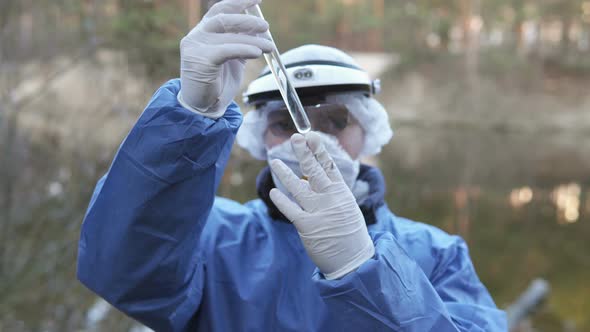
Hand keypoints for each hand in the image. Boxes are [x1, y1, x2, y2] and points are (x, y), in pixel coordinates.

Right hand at [178, 0, 272, 117]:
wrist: (203, 107)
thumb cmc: (217, 83)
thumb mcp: (233, 59)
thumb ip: (241, 43)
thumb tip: (261, 31)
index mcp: (203, 32)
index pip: (220, 10)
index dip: (239, 2)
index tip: (257, 0)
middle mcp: (197, 36)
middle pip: (224, 18)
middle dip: (247, 20)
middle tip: (266, 27)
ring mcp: (196, 47)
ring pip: (228, 36)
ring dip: (252, 39)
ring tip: (269, 46)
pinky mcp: (200, 60)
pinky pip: (226, 50)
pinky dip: (244, 49)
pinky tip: (257, 52)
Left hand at [269, 132, 374, 279]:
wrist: (353, 260)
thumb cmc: (349, 233)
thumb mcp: (346, 207)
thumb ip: (330, 192)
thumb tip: (309, 178)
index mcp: (342, 193)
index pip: (329, 166)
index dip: (319, 150)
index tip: (311, 136)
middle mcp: (331, 199)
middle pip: (314, 171)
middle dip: (304, 153)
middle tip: (295, 138)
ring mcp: (319, 212)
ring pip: (298, 187)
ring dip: (285, 173)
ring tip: (274, 161)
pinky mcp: (307, 226)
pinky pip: (291, 209)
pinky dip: (281, 200)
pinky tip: (274, 191)